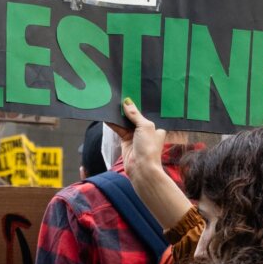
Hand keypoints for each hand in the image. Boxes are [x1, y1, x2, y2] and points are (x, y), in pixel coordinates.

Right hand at [106, 99, 192, 230]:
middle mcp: (146, 131)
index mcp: (155, 127)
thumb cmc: (149, 147)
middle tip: (119, 97)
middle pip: (135, 118)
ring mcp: (135, 137)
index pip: (146, 114)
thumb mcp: (144, 126)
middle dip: (128, 110)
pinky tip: (107, 117)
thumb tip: (127, 102)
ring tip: (112, 105)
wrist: (141, 168)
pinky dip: (113, 124)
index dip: (139, 106)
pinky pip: (118, 130)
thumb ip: (135, 114)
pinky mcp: (125, 142)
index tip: (132, 95)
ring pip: (125, 123)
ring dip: (119, 116)